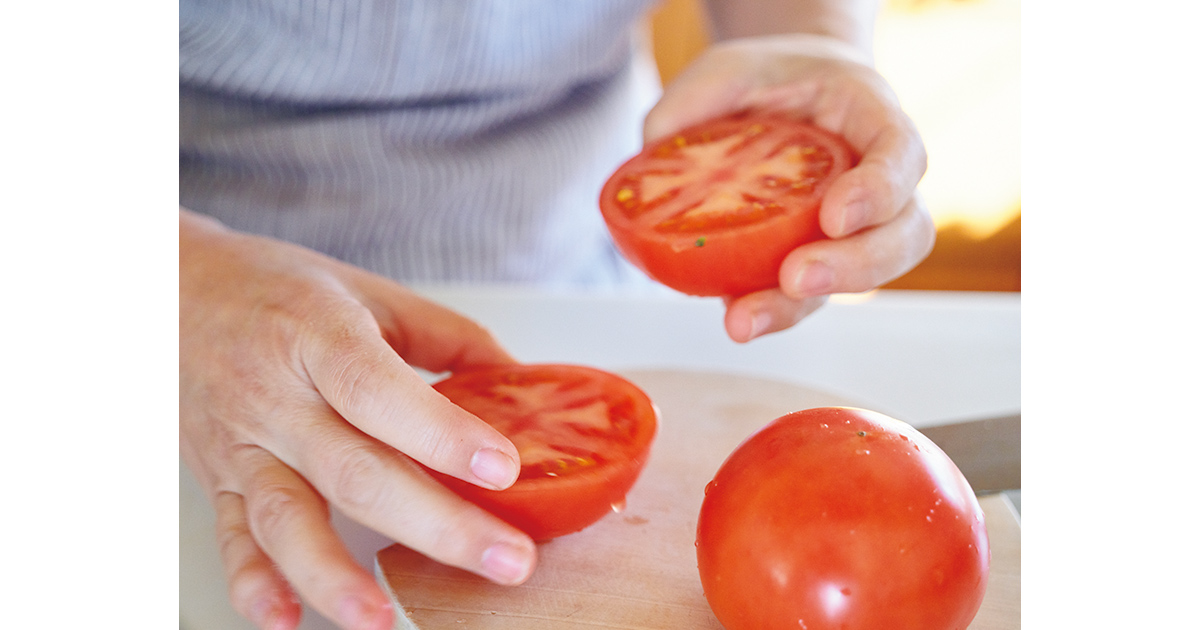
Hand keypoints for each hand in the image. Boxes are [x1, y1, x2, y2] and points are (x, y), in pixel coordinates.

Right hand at [179, 209, 536, 629]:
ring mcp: (243, 444)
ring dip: (335, 576)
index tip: (502, 467)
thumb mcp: (366, 292)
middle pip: (355, 470)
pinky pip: (232, 540)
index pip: (379, 390)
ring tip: (384, 617)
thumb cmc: (274, 291)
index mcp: (318, 334)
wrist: (169, 291)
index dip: (441, 433)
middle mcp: (275, 395)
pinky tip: (287, 619)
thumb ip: (445, 336)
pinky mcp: (220, 481)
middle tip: (505, 559)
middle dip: (437, 525)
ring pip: (287, 519)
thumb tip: (520, 380)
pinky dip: (256, 585)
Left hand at [645, 34, 935, 341]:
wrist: (774, 96)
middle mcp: (878, 177)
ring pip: (862, 278)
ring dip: (803, 305)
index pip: (901, 153)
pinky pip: (807, 295)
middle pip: (904, 232)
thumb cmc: (762, 79)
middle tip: (797, 278)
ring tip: (745, 319)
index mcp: (870, 115)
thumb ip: (691, 104)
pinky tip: (735, 316)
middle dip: (854, 265)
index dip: (878, 190)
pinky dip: (772, 310)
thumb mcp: (722, 68)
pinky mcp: (815, 259)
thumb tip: (656, 153)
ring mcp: (853, 227)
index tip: (834, 216)